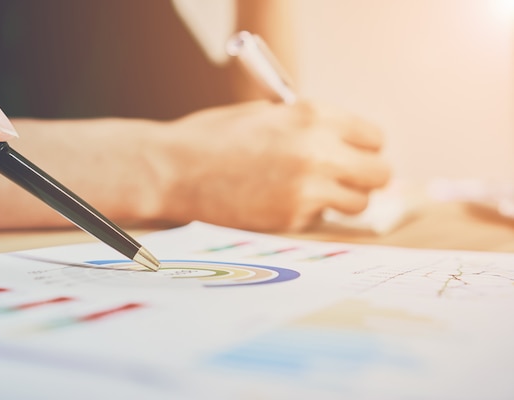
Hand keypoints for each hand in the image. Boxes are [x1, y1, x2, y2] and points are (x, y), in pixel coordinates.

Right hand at [155, 100, 390, 230]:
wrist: (172, 170)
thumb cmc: (212, 137)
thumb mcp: (267, 113)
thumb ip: (309, 126)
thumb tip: (342, 144)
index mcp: (312, 115)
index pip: (374, 137)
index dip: (364, 146)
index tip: (353, 153)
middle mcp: (317, 151)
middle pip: (379, 173)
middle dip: (364, 176)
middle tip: (344, 177)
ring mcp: (306, 190)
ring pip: (358, 203)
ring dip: (342, 199)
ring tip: (312, 191)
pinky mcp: (290, 220)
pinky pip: (320, 220)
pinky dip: (307, 214)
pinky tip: (278, 201)